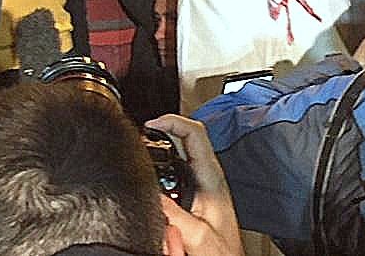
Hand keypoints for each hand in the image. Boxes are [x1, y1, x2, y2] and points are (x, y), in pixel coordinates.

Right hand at [145, 114, 242, 255]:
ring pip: (182, 150)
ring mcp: (203, 182)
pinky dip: (164, 160)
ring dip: (164, 143)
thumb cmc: (221, 252)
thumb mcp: (195, 234)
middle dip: (163, 129)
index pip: (196, 133)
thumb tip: (149, 192)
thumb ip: (173, 214)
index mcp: (211, 178)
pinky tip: (152, 167)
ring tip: (145, 142)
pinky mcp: (197, 191)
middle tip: (143, 132)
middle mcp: (209, 175)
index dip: (172, 121)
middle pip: (187, 136)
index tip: (151, 124)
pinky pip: (179, 166)